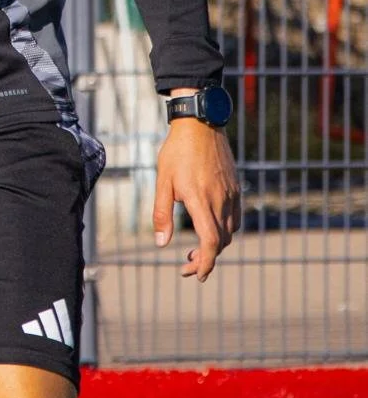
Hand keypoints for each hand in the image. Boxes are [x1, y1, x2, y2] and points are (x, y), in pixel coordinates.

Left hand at [153, 105, 240, 280]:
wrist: (200, 123)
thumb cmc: (177, 151)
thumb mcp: (163, 181)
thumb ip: (162, 214)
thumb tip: (161, 244)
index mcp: (200, 200)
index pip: (210, 242)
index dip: (205, 262)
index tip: (196, 274)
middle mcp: (220, 200)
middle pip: (220, 242)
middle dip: (205, 259)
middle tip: (186, 266)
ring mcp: (231, 194)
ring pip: (230, 232)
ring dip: (215, 246)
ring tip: (194, 249)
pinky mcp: (236, 188)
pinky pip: (235, 218)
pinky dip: (225, 231)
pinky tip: (210, 228)